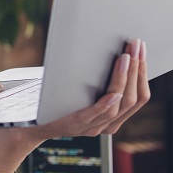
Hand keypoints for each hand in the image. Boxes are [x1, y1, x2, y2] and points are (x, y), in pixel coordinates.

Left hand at [13, 39, 150, 142]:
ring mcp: (92, 127)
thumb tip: (114, 51)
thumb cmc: (57, 101)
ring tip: (126, 57)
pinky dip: (108, 104)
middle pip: (133, 100)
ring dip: (125, 79)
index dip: (143, 73)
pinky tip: (114, 93)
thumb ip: (99, 81)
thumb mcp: (83, 91)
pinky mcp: (75, 125)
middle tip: (137, 46)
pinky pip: (96, 115)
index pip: (139, 98)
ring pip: (119, 105)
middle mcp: (106, 125)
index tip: (143, 51)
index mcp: (113, 117)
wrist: (29, 123)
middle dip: (137, 70)